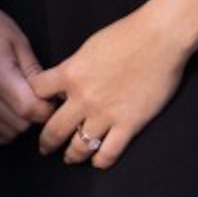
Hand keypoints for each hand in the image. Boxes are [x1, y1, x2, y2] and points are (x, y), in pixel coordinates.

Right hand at [0, 1, 55, 144]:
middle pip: (19, 125)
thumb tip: (53, 94)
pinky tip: (7, 118)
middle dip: (35, 117)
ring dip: (19, 125)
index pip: (29, 110)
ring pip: (5, 133)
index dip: (47, 110)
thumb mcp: (19, 41)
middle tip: (38, 101)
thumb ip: (35, 71)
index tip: (50, 100)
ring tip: (22, 107)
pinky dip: (2, 132)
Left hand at [32, 7, 193, 168]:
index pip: (38, 93)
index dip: (36, 100)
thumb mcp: (88, 48)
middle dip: (46, 142)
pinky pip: (108, 153)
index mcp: (69, 74)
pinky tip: (97, 161)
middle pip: (53, 130)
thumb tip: (64, 81)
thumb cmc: (127, 34)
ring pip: (79, 147)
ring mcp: (105, 114)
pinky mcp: (129, 124)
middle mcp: (83, 98)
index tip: (40, 109)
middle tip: (45, 148)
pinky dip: (100, 161)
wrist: (161, 38)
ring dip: (72, 155)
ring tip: (70, 158)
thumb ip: (74, 68)